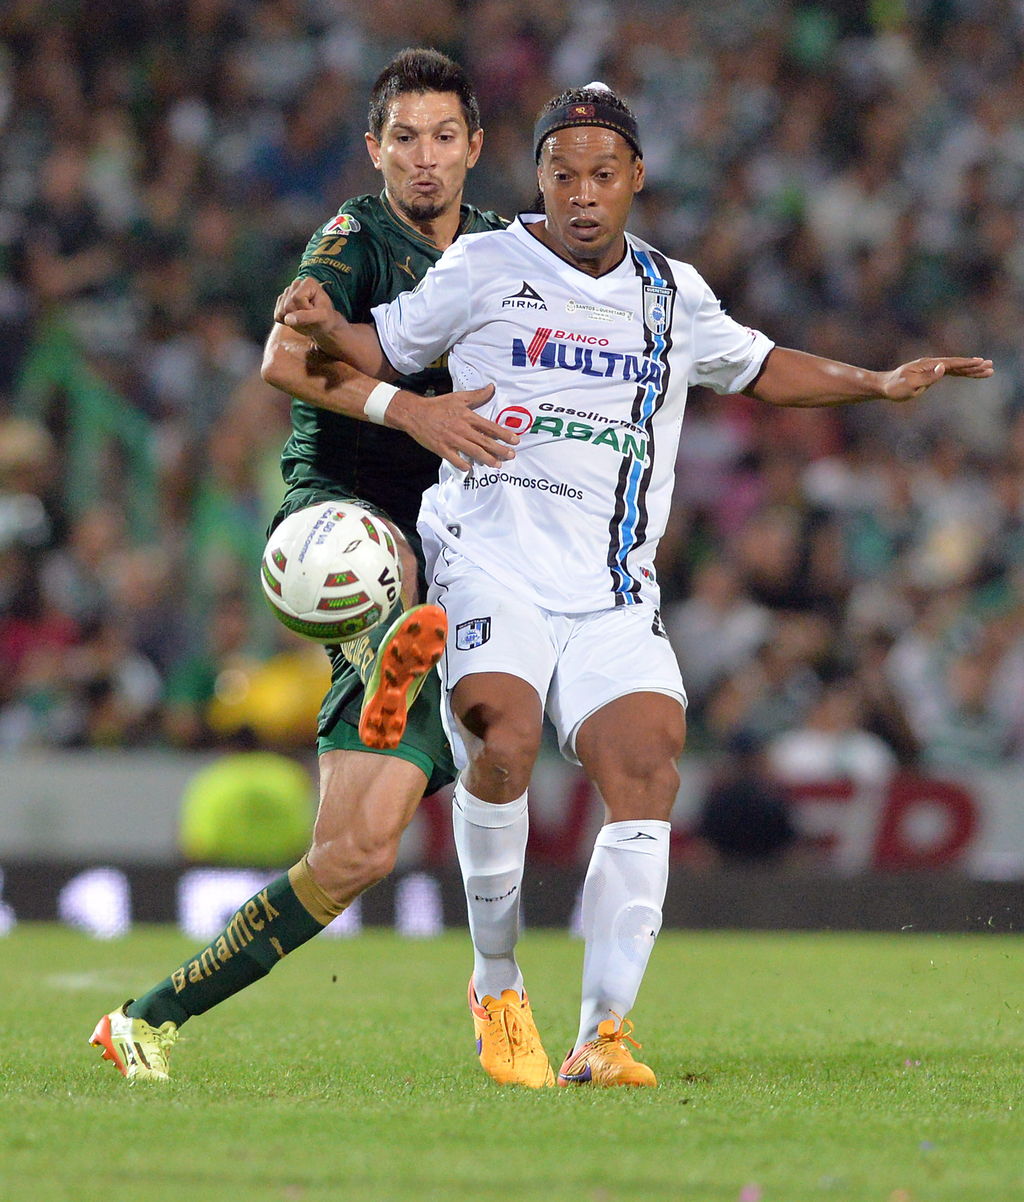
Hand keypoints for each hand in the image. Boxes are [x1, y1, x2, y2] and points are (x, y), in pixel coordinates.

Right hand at [274, 277, 341, 348]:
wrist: (322, 324)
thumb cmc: (325, 319)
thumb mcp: (320, 318)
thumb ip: (305, 317)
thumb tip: (287, 319)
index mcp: (308, 282)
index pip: (296, 298)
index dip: (305, 309)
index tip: (315, 311)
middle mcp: (296, 284)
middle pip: (288, 305)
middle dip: (298, 315)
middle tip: (309, 316)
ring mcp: (287, 292)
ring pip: (281, 311)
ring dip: (292, 319)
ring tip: (304, 317)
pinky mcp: (281, 301)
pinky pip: (277, 316)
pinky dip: (286, 321)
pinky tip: (296, 319)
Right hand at [391, 384, 518, 470]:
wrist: (415, 413)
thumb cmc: (438, 405)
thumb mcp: (458, 397)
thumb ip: (477, 395)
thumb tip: (492, 388)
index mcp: (467, 416)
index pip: (490, 427)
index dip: (504, 434)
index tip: (515, 440)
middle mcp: (462, 429)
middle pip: (485, 442)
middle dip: (500, 450)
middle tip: (511, 455)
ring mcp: (452, 440)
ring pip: (474, 452)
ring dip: (487, 459)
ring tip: (497, 464)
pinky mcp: (442, 449)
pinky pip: (456, 460)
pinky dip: (464, 465)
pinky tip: (471, 469)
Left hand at [881, 356, 993, 401]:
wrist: (884, 386)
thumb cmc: (895, 387)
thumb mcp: (910, 384)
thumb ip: (928, 377)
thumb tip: (943, 367)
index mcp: (928, 365)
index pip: (952, 364)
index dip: (967, 363)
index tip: (981, 362)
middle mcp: (932, 364)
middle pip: (957, 364)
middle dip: (974, 365)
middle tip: (991, 365)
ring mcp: (932, 368)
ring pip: (955, 368)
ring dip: (971, 369)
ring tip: (987, 369)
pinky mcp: (931, 374)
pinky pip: (950, 373)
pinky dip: (961, 373)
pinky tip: (969, 372)